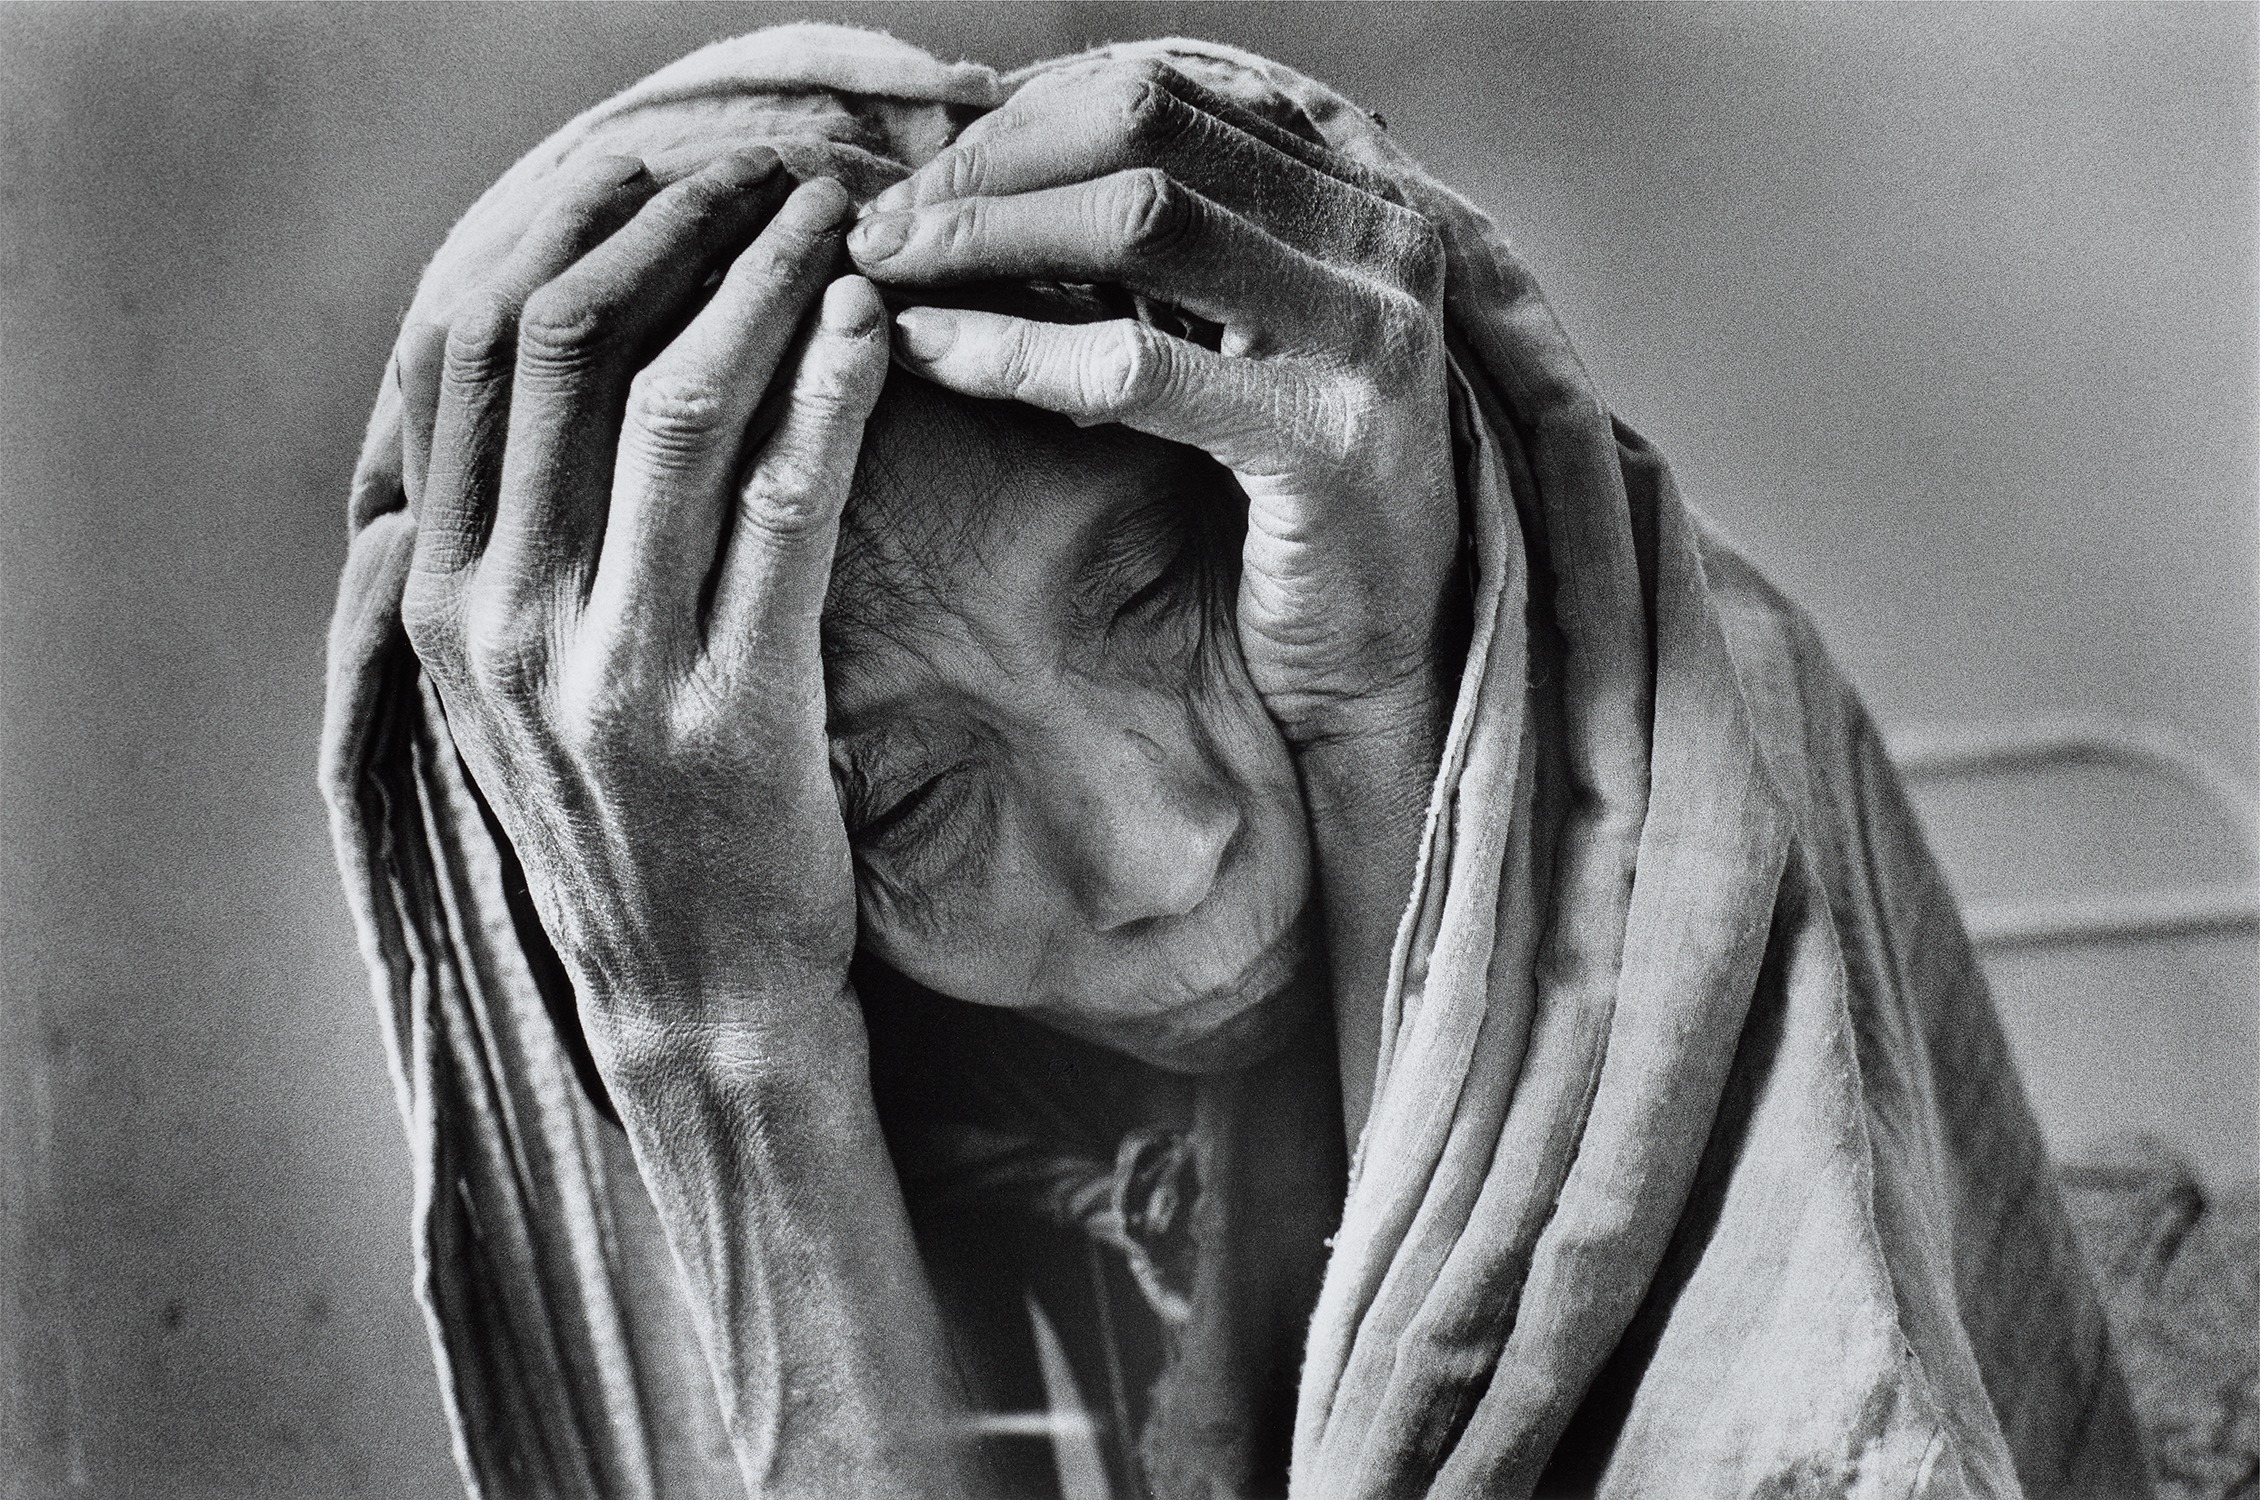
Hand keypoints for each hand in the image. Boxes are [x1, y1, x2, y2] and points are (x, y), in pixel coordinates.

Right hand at [395, 151, 891, 1078]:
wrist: (696, 1005)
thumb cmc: (621, 839)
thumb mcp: (493, 716)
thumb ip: (453, 588)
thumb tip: (414, 477)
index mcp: (442, 603)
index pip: (468, 358)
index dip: (564, 237)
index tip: (653, 175)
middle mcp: (505, 621)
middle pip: (564, 345)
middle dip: (669, 228)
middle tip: (766, 173)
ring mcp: (614, 669)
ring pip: (675, 407)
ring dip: (761, 283)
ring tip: (836, 217)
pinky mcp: (735, 712)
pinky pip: (784, 511)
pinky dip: (829, 398)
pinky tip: (870, 331)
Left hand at [849, 60, 1459, 753]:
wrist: (1385, 664)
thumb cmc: (1292, 508)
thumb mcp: (1245, 349)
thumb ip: (1174, 259)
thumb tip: (1000, 178)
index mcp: (1358, 202)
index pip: (1167, 101)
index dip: (1027, 125)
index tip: (927, 178)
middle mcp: (1378, 245)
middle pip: (1144, 130)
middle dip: (990, 167)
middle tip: (884, 224)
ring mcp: (1362, 337)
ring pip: (1135, 220)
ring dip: (983, 236)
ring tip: (888, 271)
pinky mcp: (1322, 441)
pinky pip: (1131, 364)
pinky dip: (1011, 348)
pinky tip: (932, 353)